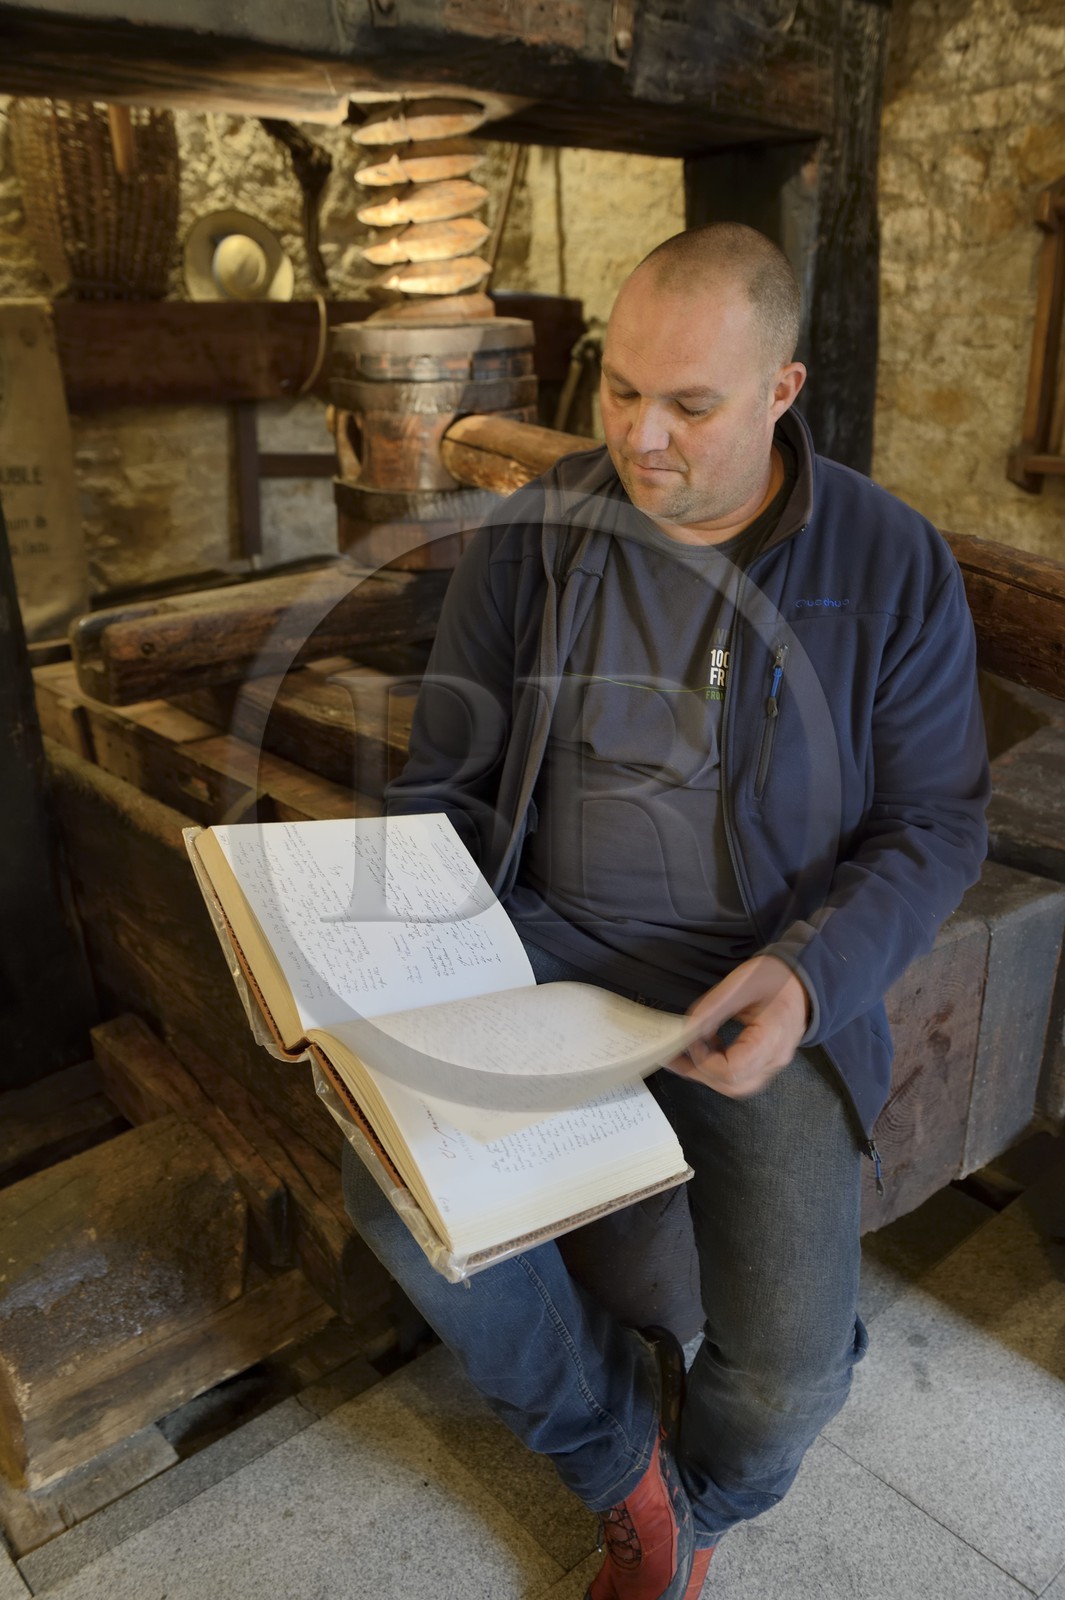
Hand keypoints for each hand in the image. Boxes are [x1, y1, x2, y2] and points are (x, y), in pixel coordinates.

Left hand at [667, 955, 810, 1098]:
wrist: (804, 981)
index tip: (691, 1038)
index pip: (733, 1070)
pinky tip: (707, 1048)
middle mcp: (774, 1059)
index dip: (704, 1059)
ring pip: (736, 1086)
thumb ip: (713, 1008)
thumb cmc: (776, 978)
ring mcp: (772, 1064)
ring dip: (707, 1073)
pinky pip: (741, 1076)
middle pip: (733, 1085)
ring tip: (686, 1054)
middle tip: (674, 1055)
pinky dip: (719, 1068)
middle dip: (699, 1073)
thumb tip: (687, 1029)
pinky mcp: (767, 1061)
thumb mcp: (741, 983)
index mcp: (772, 1040)